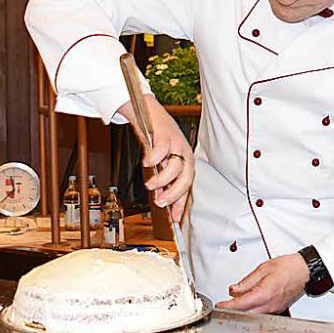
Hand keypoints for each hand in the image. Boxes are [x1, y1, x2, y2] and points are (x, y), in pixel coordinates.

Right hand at [119, 94, 194, 221]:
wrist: (150, 114)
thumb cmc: (158, 140)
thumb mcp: (162, 163)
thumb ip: (163, 181)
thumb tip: (161, 201)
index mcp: (185, 163)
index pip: (187, 187)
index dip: (181, 203)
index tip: (174, 218)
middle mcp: (184, 155)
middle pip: (186, 178)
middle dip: (173, 194)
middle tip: (160, 203)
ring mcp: (177, 144)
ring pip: (175, 166)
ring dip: (162, 179)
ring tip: (150, 184)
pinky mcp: (166, 135)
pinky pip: (163, 149)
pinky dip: (155, 158)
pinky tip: (147, 163)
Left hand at [215, 253, 308, 313]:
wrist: (304, 270)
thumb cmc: (287, 267)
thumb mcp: (263, 269)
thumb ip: (247, 282)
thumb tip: (234, 289)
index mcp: (265, 292)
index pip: (242, 304)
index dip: (228, 306)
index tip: (220, 306)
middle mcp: (271, 304)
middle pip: (246, 313)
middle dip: (233, 311)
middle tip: (223, 306)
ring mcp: (275, 309)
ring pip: (253, 315)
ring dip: (242, 312)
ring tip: (233, 304)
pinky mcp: (278, 309)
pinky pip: (261, 313)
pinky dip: (252, 310)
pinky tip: (247, 305)